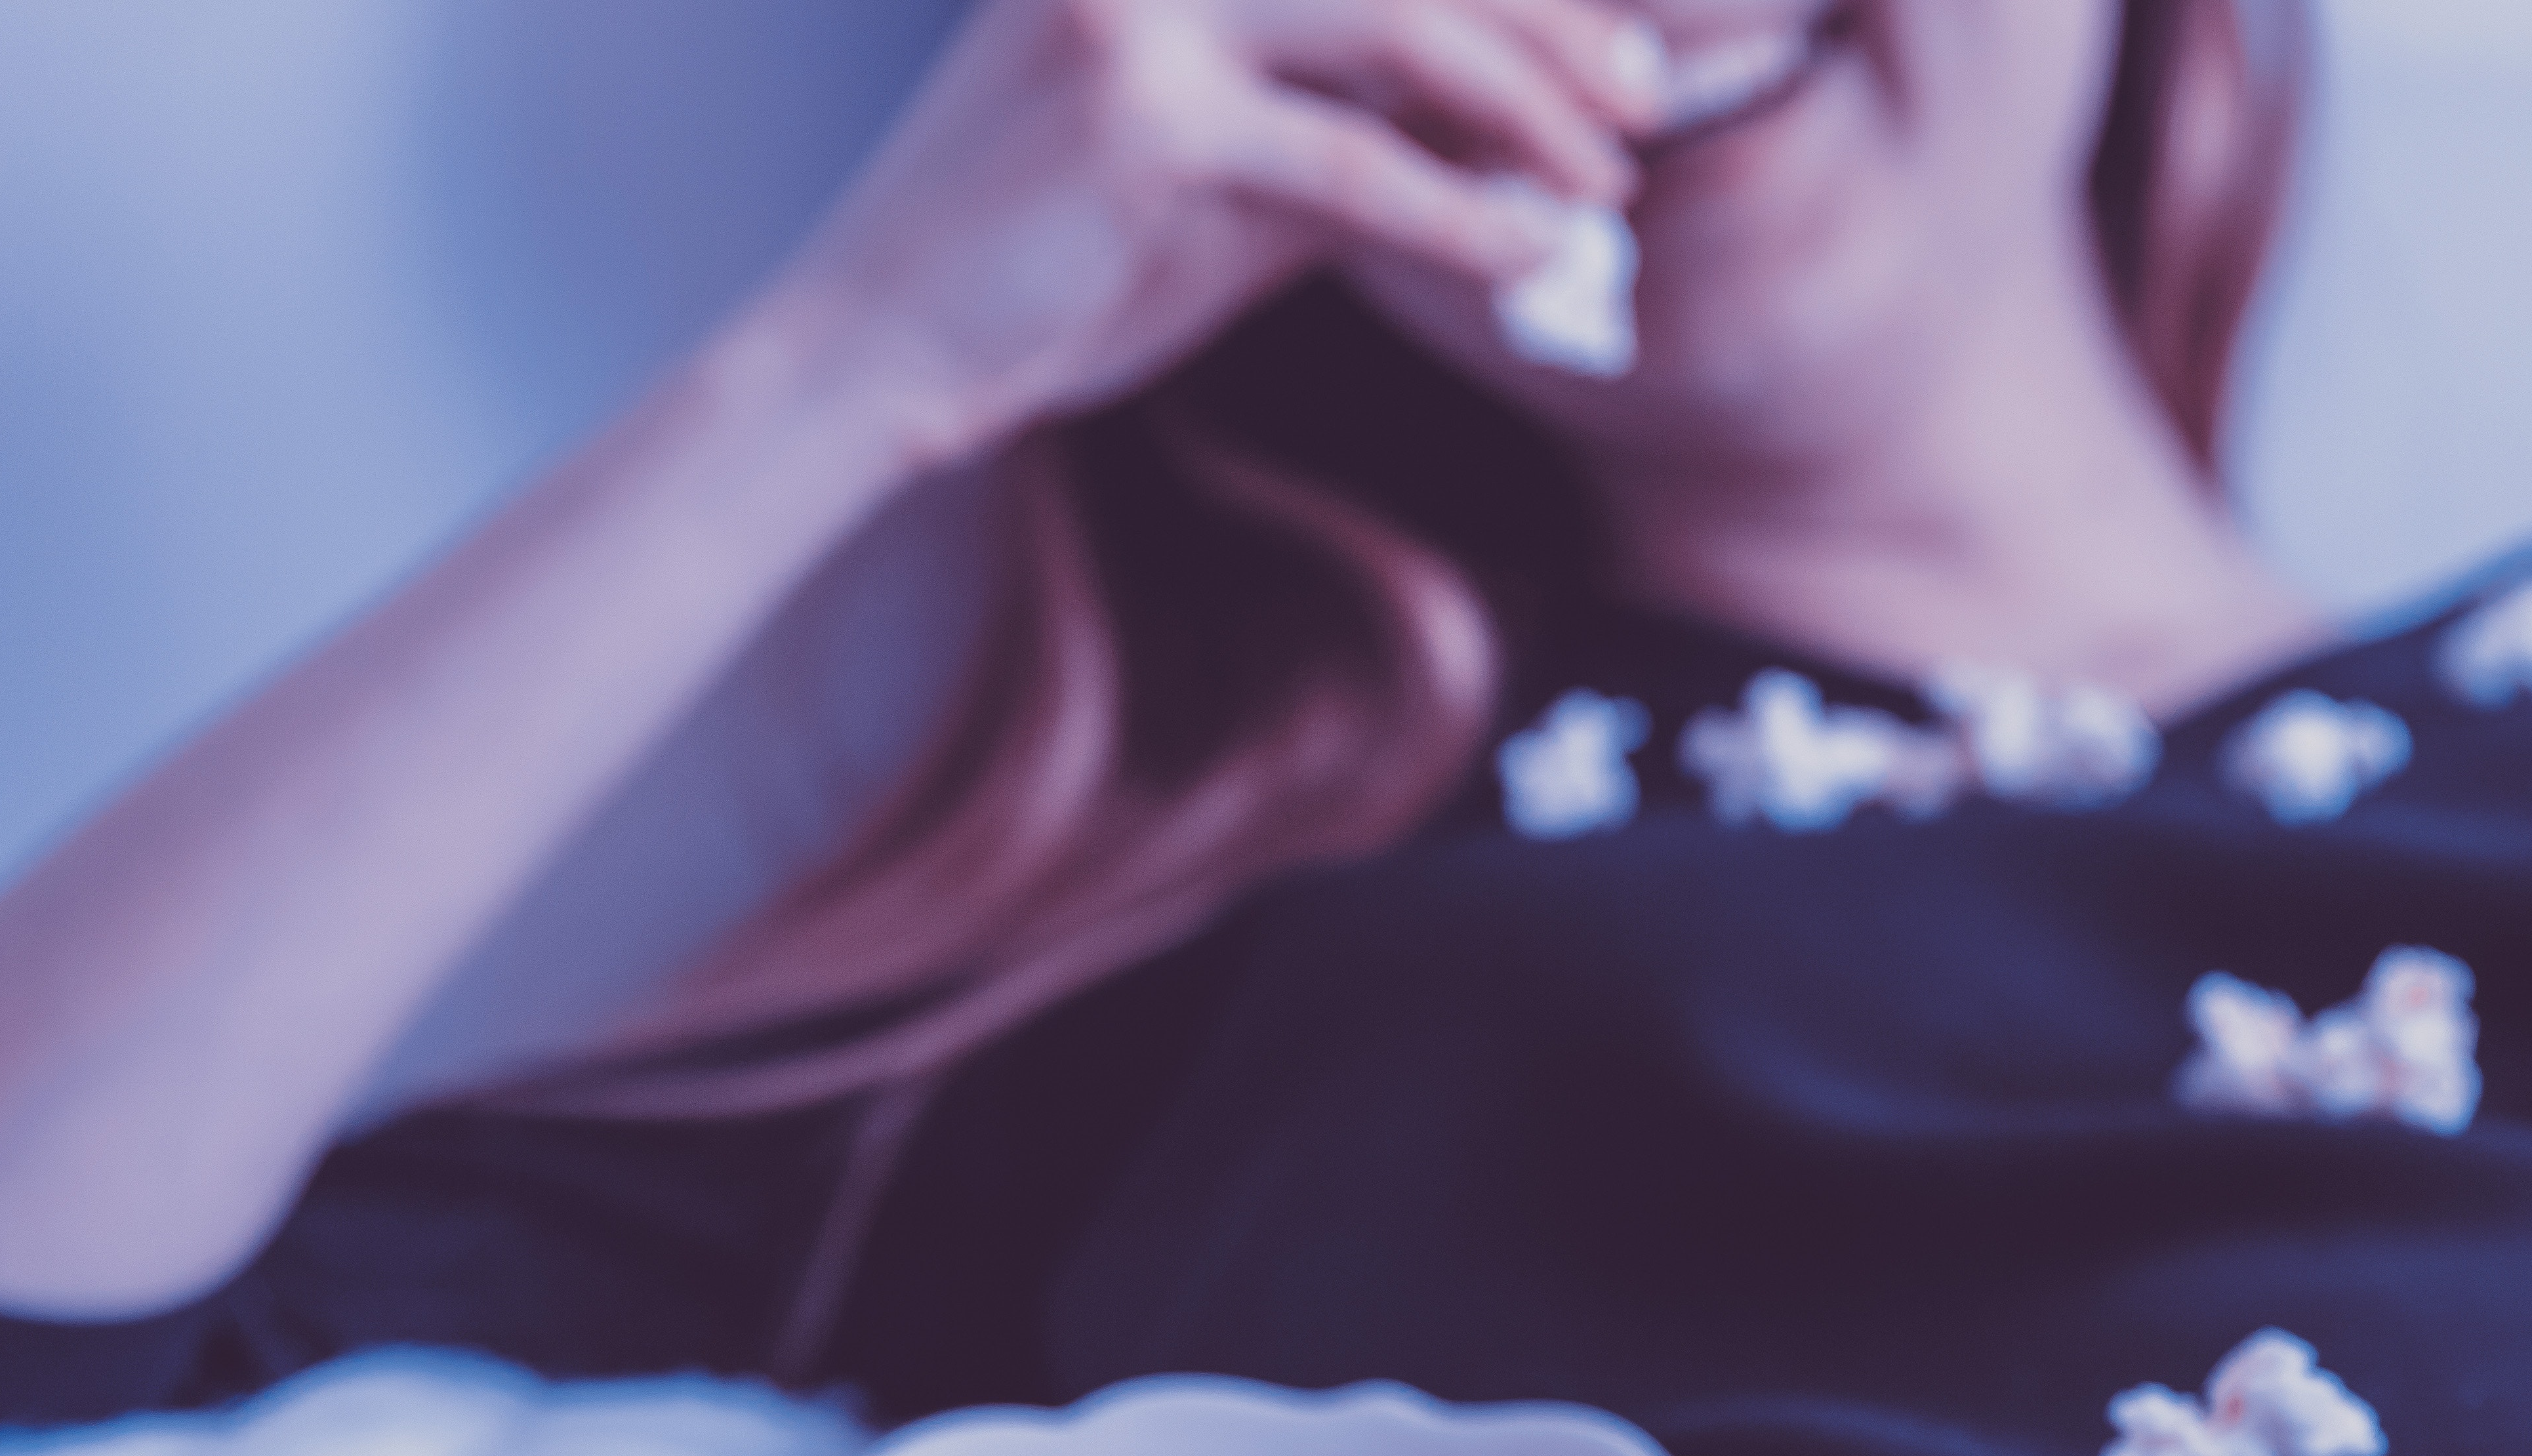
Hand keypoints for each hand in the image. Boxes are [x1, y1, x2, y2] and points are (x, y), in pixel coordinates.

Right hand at [752, 0, 1662, 466]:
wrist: (887, 346)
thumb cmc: (1062, 265)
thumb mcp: (1235, 182)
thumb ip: (1356, 131)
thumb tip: (1517, 130)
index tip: (1621, 47)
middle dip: (1548, 26)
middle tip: (1644, 101)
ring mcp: (1137, 10)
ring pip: (1395, 26)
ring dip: (1527, 107)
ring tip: (1607, 179)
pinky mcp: (1136, 114)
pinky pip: (1349, 161)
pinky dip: (1462, 211)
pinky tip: (1533, 252)